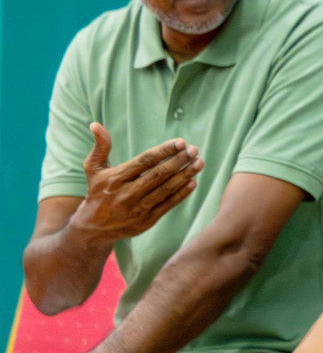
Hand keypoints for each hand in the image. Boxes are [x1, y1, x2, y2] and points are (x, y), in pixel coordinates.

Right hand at [71, 124, 202, 245]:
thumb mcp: (93, 169)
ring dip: (185, 175)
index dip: (164, 151)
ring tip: (199, 163)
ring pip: (166, 189)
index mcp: (115, 178)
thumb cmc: (97, 192)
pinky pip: (168, 205)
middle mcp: (127, 193)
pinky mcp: (147, 220)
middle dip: (179, 161)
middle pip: (158, 174)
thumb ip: (100, 147)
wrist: (94, 228)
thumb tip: (96, 124)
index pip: (144, 161)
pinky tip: (193, 182)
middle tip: (194, 150)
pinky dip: (181, 194)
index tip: (181, 142)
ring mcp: (138, 208)